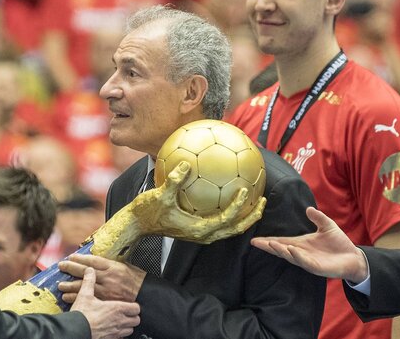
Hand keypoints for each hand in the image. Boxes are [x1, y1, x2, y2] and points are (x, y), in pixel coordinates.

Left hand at [58, 254, 144, 302]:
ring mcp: (106, 289)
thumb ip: (107, 263)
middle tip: (61, 266)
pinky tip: (67, 297)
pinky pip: (88, 298)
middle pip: (84, 271)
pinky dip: (76, 297)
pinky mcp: (105, 300)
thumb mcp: (122, 265)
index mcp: (111, 266)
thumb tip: (93, 260)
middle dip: (71, 268)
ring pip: (83, 286)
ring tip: (60, 285)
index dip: (79, 258)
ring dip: (70, 285)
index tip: (71, 257)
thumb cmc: (134, 278)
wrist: (144, 293)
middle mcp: (107, 277)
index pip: (92, 260)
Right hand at [70, 268, 140, 338]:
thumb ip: (89, 281)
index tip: (129, 304)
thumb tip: (89, 271)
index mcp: (116, 308)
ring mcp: (115, 332)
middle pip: (136, 320)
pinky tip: (112, 330)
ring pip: (130, 330)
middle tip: (126, 313)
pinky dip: (119, 334)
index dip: (133, 306)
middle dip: (132, 317)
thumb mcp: (85, 294)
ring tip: (120, 322)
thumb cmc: (82, 314)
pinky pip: (121, 337)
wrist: (76, 330)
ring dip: (127, 326)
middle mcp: (119, 321)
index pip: (136, 308)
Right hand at [133, 161, 266, 243]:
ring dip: (243, 216)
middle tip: (264, 200)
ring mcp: (199, 234)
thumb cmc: (146, 212)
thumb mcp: (159, 195)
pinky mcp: (195, 230)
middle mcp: (202, 235)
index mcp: (198, 229)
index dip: (238, 206)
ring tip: (254, 200)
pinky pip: (218, 222)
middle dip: (252, 216)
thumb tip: (185, 164)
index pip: (226, 219)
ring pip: (229, 228)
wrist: (135, 225)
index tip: (245, 190)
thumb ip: (174, 181)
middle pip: (235, 228)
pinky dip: (228, 212)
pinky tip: (226, 195)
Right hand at [251, 207, 368, 282]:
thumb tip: (308, 208)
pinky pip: (304, 261)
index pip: (281, 241)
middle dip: (268, 246)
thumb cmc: (339, 243)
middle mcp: (300, 253)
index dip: (268, 240)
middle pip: (281, 249)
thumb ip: (318, 218)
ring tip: (271, 244)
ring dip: (280, 250)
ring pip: (290, 256)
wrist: (353, 257)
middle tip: (256, 242)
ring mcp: (307, 261)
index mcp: (301, 244)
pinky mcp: (316, 267)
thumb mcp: (328, 226)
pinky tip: (290, 250)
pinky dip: (296, 256)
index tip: (254, 240)